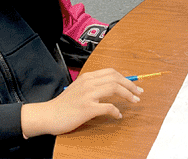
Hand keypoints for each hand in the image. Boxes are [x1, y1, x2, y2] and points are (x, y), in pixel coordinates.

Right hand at [27, 69, 142, 135]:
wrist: (48, 114)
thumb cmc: (63, 105)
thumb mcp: (78, 89)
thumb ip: (92, 87)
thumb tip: (110, 88)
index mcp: (86, 77)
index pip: (111, 72)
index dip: (125, 78)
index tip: (134, 85)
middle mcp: (88, 83)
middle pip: (115, 78)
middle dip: (131, 85)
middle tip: (139, 92)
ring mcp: (87, 95)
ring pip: (114, 88)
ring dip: (128, 95)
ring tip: (135, 101)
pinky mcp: (87, 108)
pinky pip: (108, 107)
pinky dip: (116, 111)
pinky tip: (118, 116)